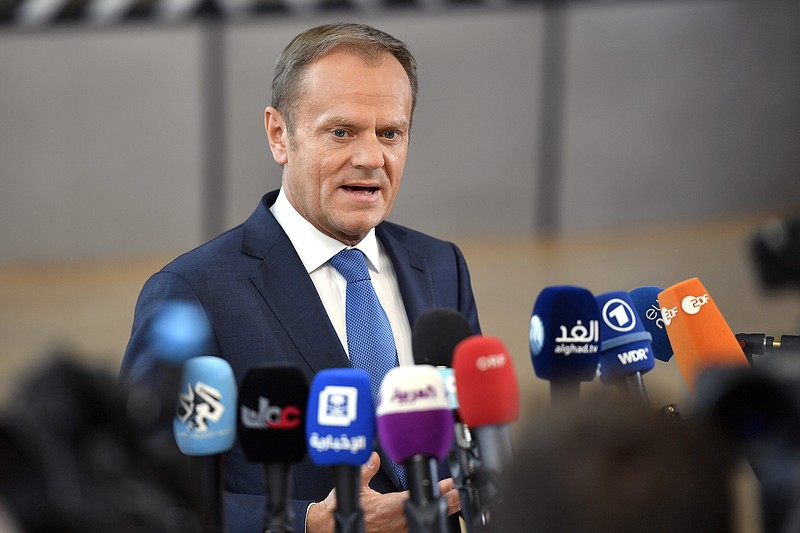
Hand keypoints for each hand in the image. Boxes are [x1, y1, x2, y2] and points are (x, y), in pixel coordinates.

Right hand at [306, 452, 461, 532]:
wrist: (328, 526)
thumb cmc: (339, 508)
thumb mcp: (356, 485)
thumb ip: (367, 468)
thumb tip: (374, 456)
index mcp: (387, 507)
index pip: (418, 497)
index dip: (435, 491)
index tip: (448, 484)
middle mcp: (394, 521)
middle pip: (426, 510)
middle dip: (445, 501)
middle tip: (460, 492)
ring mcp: (395, 530)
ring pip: (423, 518)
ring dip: (440, 510)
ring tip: (455, 501)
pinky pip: (414, 525)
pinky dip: (427, 518)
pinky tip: (436, 513)